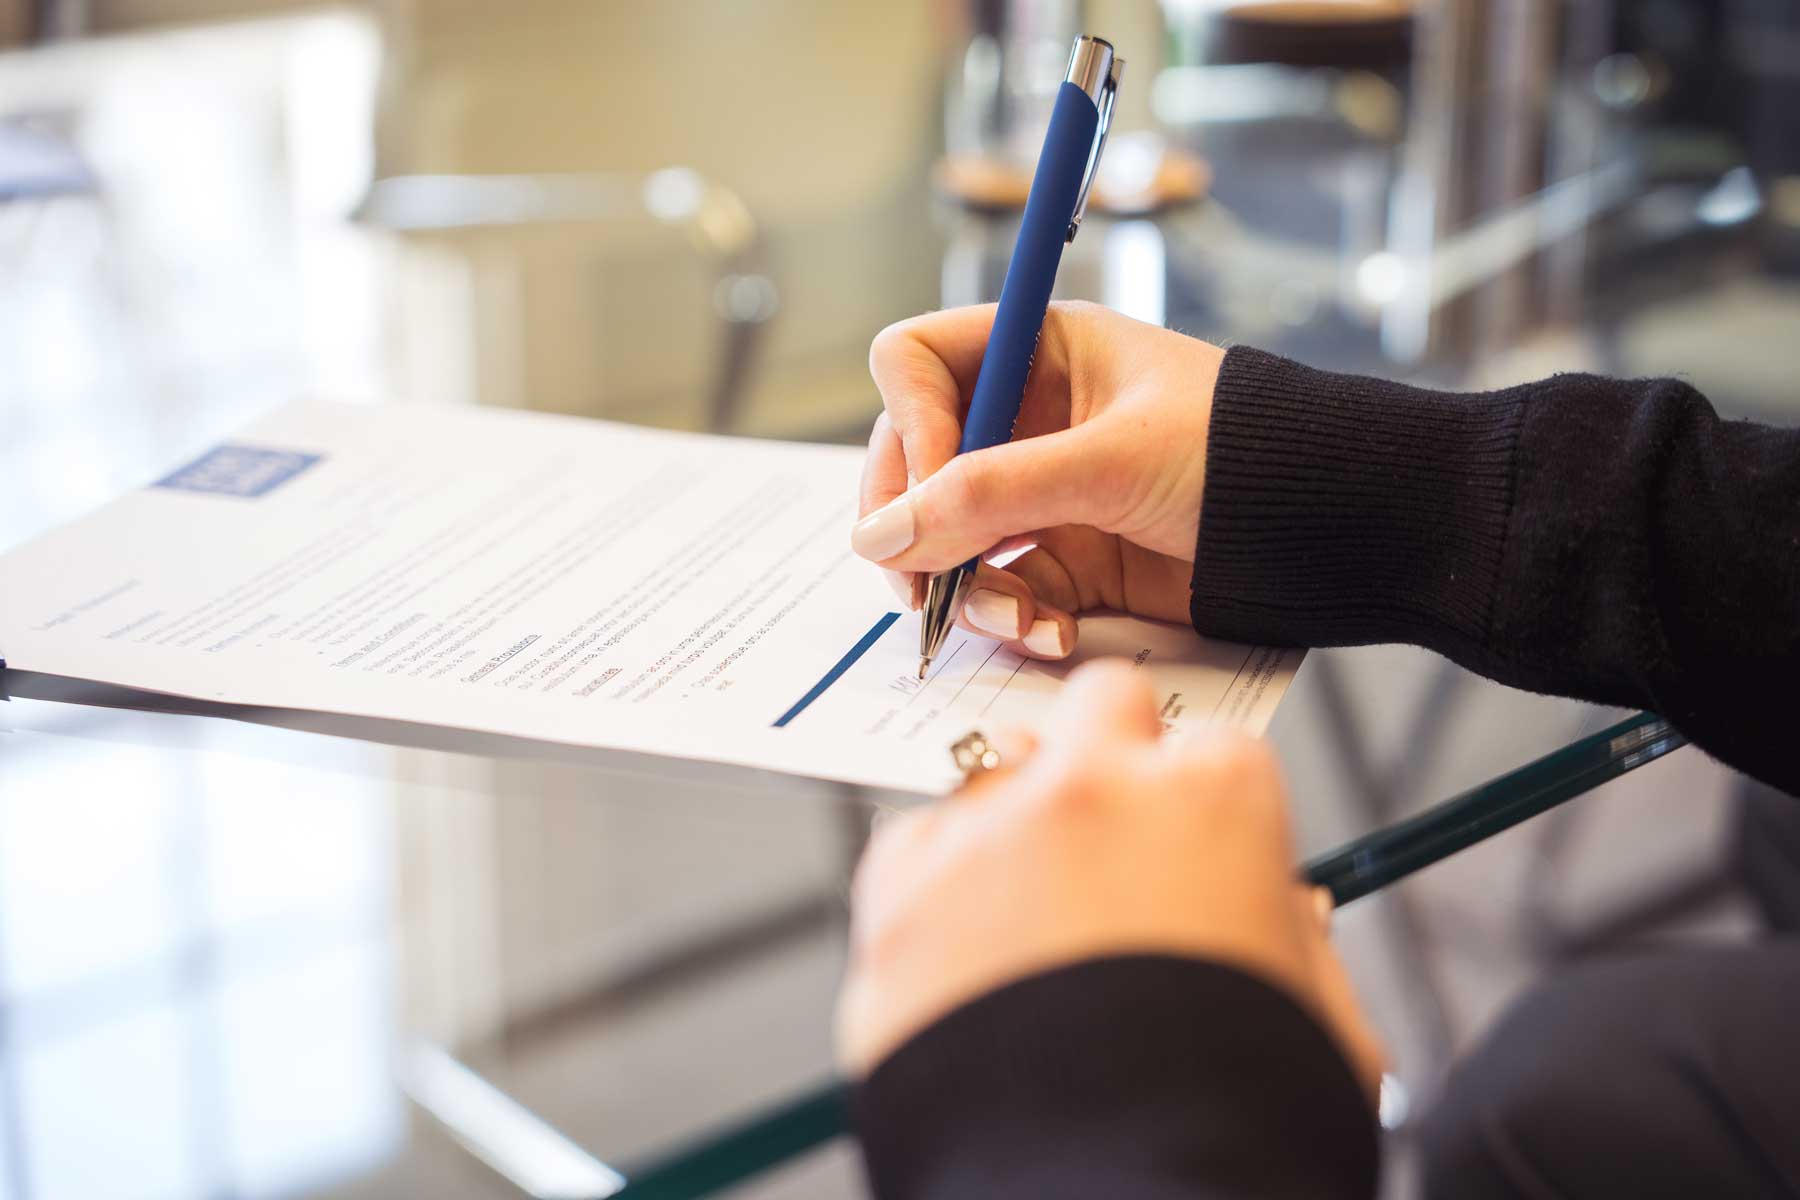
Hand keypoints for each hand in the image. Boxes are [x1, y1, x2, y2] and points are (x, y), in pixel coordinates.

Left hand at [836, 661, 1383, 1101]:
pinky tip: (969, 965)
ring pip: (990, 780)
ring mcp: (986, 832)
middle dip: (1105, 759)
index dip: (1201, 811)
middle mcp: (1093, 789)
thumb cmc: (1232, 1118)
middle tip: (1105, 842)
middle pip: (1095, 708)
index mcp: (1215, 798)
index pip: (1208, 749)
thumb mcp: (1320, 1020)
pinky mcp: (897, 894)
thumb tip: (1283, 906)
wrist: (1107, 1196)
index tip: (1190, 860)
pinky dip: (933, 893)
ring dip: (1011, 833)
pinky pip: (909, 851)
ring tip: (1029, 939)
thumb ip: (1297, 938)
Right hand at [851, 302, 1224, 659]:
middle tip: (917, 586)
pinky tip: (1053, 633)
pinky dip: (1015, 618)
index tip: (932, 492)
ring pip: (949, 538)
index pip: (916, 365)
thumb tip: (880, 538)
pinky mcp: (1069, 559)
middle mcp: (1029, 417)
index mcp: (1039, 353)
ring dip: (966, 588)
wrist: (1331, 527)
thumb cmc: (1238, 456)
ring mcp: (1044, 492)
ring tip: (1015, 619)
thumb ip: (988, 496)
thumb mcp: (1107, 463)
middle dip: (914, 527)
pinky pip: (1003, 590)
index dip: (909, 425)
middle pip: (915, 462)